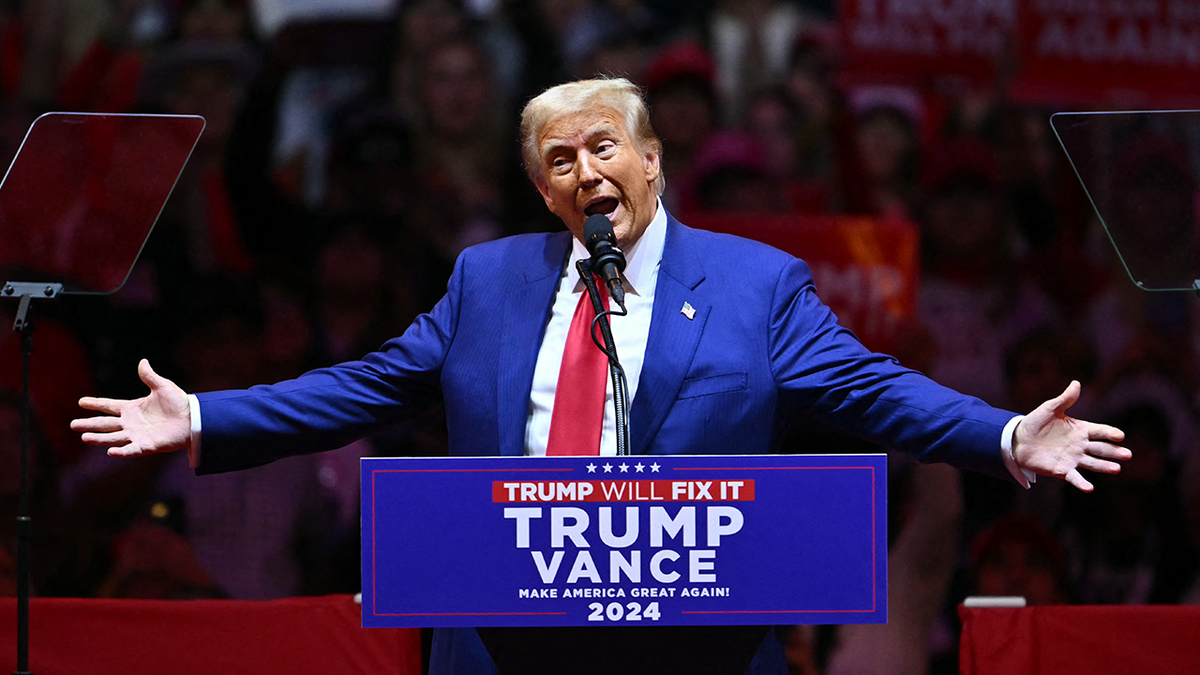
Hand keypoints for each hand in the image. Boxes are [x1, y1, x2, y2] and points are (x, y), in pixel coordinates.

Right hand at [71, 359, 190, 457]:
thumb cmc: (179, 403)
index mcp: (133, 408)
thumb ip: (150, 376)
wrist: (194, 419)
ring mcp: (138, 435)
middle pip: (106, 424)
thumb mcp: (163, 387)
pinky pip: (132, 450)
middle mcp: (131, 423)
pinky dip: (122, 452)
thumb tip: (143, 361)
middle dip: (90, 424)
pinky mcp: (147, 445)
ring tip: (84, 437)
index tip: (81, 402)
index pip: (109, 406)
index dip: (96, 404)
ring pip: (113, 438)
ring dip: (99, 438)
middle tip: (73, 425)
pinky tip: (110, 452)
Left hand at [1012, 380, 1129, 491]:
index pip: (1099, 431)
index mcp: (1080, 429)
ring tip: (1117, 469)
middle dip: (1114, 452)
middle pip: (1100, 449)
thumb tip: (1076, 383)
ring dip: (1104, 466)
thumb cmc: (1035, 423)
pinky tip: (1090, 488)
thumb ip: (1065, 399)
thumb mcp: (1050, 408)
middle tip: (1127, 455)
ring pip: (1092, 463)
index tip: (1120, 436)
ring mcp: (1072, 458)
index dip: (1109, 433)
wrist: (1017, 440)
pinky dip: (1081, 482)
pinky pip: (1074, 477)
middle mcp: (1080, 445)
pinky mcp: (1062, 470)